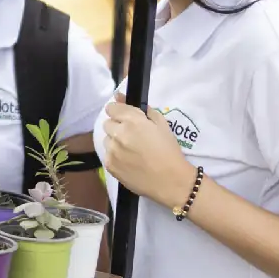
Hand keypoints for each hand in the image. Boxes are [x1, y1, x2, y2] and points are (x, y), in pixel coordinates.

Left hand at [101, 93, 197, 209]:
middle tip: (132, 136)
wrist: (171, 180)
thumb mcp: (162, 124)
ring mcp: (112, 150)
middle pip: (107, 124)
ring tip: (131, 151)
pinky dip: (115, 156)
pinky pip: (107, 155)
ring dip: (115, 142)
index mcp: (132, 121)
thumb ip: (143, 109)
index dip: (118, 112)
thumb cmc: (169, 151)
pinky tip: (129, 162)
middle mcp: (118, 134)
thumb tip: (121, 97)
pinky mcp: (109, 165)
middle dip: (117, 127)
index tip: (124, 117)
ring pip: (106, 140)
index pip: (111, 108)